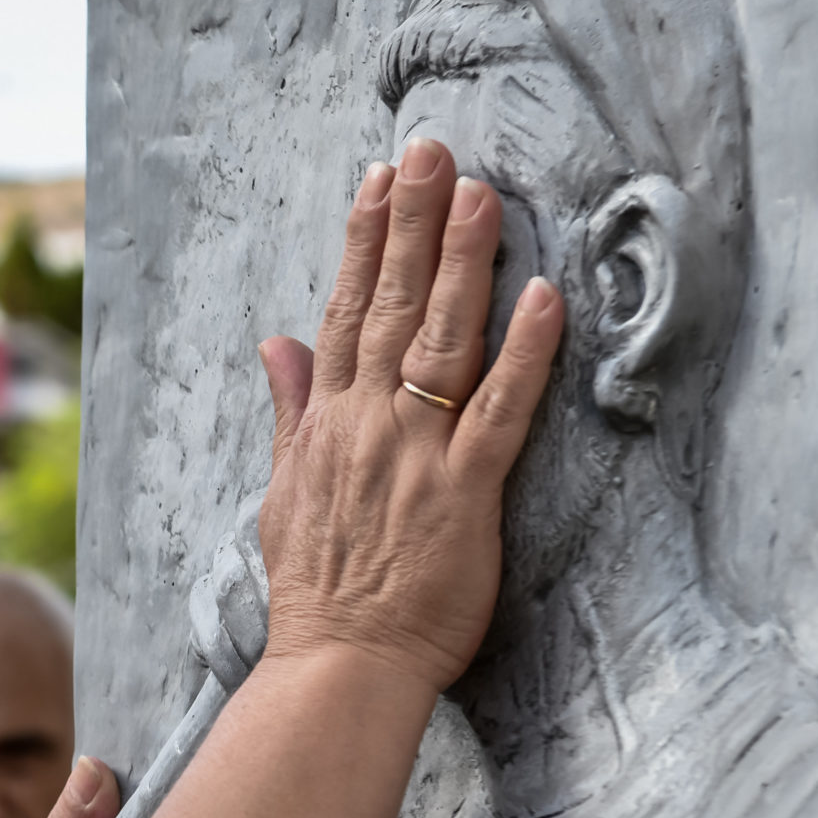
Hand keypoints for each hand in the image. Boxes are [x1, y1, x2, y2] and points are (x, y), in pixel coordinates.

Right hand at [254, 139, 564, 694]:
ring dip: (460, 265)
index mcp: (327, 426)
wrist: (339, 667)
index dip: (361, 242)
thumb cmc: (320, 591)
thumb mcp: (286, 492)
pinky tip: (543, 298)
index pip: (342, 314)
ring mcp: (415, 457)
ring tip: (480, 194)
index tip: (377, 180)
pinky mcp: (464, 495)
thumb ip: (291, 411)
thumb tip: (275, 344)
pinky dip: (522, 355)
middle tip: (432, 150)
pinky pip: (499, 413)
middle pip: (388, 307)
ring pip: (439, 343)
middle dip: (411, 224)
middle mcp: (367, 427)